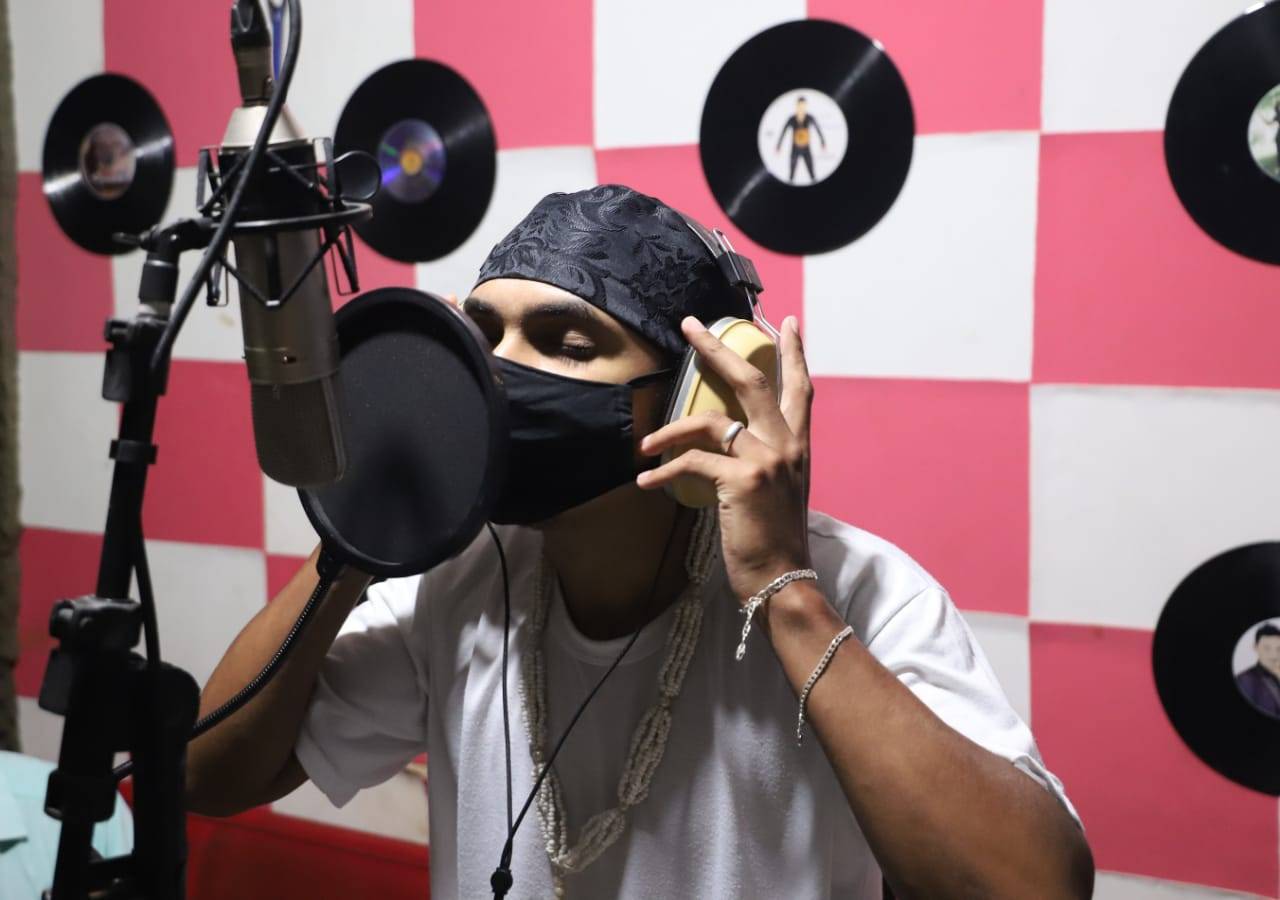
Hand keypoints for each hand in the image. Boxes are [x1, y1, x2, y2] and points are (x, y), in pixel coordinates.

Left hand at [636, 315, 813, 602]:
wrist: (783, 580)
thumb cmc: (775, 542)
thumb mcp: (780, 492)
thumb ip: (763, 462)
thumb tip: (729, 449)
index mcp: (798, 447)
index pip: (799, 388)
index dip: (793, 353)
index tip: (784, 322)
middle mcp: (786, 446)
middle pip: (751, 381)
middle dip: (718, 348)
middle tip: (690, 325)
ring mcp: (766, 460)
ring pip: (711, 420)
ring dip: (670, 428)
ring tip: (645, 443)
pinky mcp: (742, 481)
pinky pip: (693, 461)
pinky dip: (664, 471)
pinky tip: (646, 483)